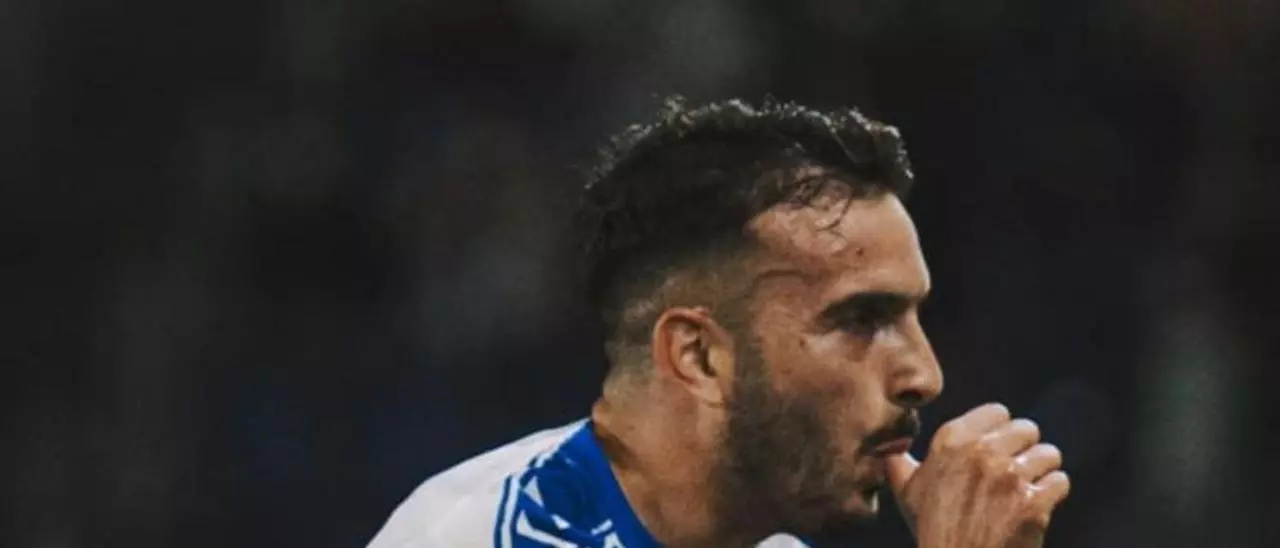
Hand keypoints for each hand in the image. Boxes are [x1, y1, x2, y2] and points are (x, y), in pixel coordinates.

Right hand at [885, 403, 1070, 547]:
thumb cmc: (934, 530)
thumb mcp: (908, 493)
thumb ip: (901, 464)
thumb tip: (893, 450)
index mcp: (951, 440)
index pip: (998, 412)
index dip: (1001, 431)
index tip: (998, 449)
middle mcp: (982, 452)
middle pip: (1028, 429)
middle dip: (1025, 449)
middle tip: (1015, 471)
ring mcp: (1010, 477)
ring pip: (1048, 454)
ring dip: (1041, 471)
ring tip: (1028, 488)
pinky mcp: (1034, 502)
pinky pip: (1059, 481)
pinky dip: (1053, 493)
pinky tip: (1038, 504)